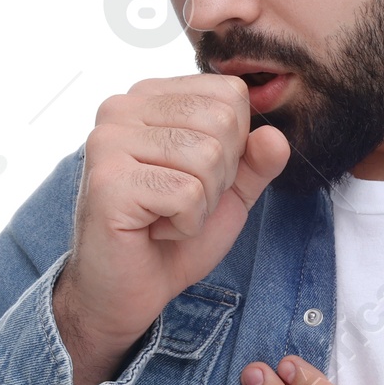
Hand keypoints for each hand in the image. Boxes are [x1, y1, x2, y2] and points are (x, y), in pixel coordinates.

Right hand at [53, 75, 290, 384]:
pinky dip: (185, 224)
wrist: (126, 291)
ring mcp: (108, 141)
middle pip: (223, 121)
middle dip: (220, 176)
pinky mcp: (108, 181)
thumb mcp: (229, 192)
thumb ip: (257, 159)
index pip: (231, 93)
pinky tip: (154, 230)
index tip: (196, 178)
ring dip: (202, 203)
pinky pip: (187, 193)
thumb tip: (274, 136)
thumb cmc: (171, 236)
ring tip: (167, 216)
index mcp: (150, 97)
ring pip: (208, 156)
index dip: (235, 146)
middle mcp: (122, 107)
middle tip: (181, 202)